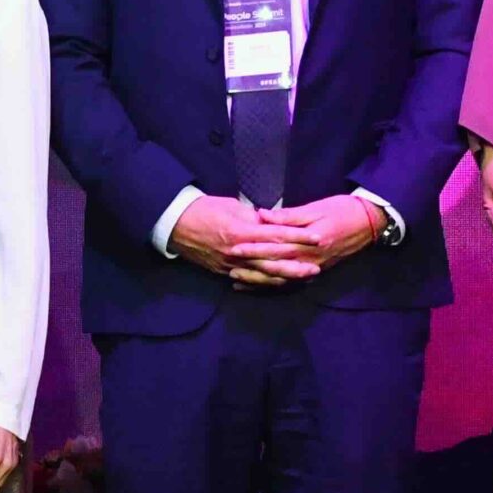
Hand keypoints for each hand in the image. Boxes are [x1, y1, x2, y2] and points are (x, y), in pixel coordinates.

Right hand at [171, 194, 311, 285]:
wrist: (175, 224)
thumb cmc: (204, 209)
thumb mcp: (232, 206)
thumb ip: (253, 218)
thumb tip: (271, 223)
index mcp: (242, 232)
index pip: (277, 236)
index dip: (299, 237)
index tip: (317, 238)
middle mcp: (238, 252)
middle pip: (273, 261)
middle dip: (296, 265)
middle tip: (316, 267)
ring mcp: (230, 265)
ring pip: (262, 275)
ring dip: (284, 278)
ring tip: (302, 279)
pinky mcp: (223, 271)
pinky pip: (247, 280)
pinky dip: (263, 284)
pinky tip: (277, 285)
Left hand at [244, 196, 385, 278]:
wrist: (369, 223)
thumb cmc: (342, 209)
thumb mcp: (316, 208)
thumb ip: (289, 215)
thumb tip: (263, 215)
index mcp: (308, 241)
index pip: (275, 246)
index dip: (253, 247)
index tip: (234, 247)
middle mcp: (309, 259)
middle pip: (275, 266)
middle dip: (250, 268)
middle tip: (228, 267)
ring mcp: (313, 267)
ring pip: (281, 278)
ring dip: (259, 281)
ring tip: (237, 281)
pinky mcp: (315, 271)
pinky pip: (291, 282)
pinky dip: (273, 285)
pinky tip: (258, 286)